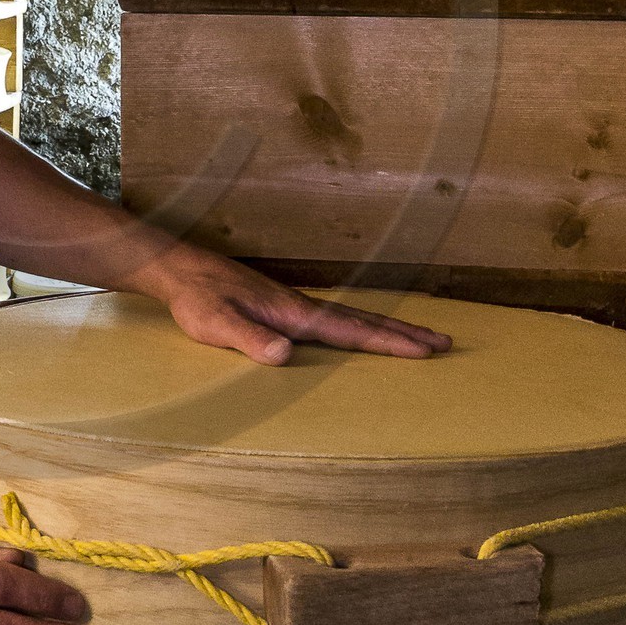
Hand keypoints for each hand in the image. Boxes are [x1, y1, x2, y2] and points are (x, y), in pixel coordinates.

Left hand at [135, 250, 451, 365]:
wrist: (180, 269)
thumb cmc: (196, 298)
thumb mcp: (215, 323)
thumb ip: (249, 338)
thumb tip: (285, 355)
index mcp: (293, 312)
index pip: (350, 330)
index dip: (388, 342)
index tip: (425, 350)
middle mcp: (301, 306)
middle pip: (363, 319)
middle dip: (404, 333)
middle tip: (445, 343)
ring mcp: (294, 304)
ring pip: (351, 316)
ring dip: (387, 328)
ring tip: (419, 338)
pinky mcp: (283, 306)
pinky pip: (334, 318)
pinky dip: (360, 325)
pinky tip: (362, 332)